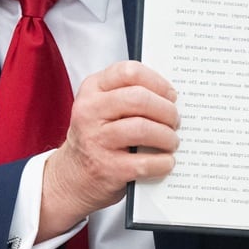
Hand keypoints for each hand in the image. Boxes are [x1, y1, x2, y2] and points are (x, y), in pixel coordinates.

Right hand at [38, 60, 179, 239]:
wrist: (73, 176)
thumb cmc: (98, 137)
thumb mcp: (104, 108)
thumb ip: (129, 96)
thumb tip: (172, 97)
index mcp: (92, 89)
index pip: (129, 72)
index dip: (157, 82)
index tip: (171, 95)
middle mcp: (89, 111)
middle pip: (139, 99)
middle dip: (166, 110)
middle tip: (175, 121)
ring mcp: (95, 140)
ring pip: (143, 129)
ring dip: (167, 136)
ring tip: (172, 141)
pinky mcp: (106, 167)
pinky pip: (143, 162)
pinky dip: (162, 163)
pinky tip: (166, 162)